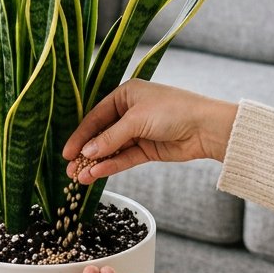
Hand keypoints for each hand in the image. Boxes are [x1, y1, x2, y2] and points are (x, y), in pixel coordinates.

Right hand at [62, 80, 238, 183]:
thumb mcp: (136, 120)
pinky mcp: (147, 149)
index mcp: (125, 94)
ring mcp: (138, 131)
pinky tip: (97, 174)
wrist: (206, 127)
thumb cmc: (173, 111)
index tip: (67, 152)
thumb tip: (87, 153)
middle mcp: (130, 112)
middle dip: (85, 152)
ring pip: (111, 149)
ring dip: (96, 163)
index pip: (96, 116)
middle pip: (101, 134)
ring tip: (79, 178)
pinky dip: (111, 166)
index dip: (81, 135)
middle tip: (69, 169)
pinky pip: (124, 158)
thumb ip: (110, 138)